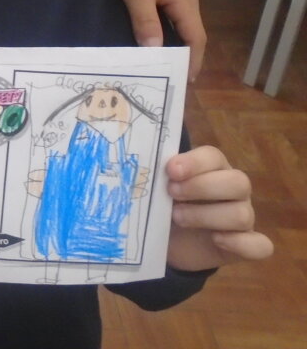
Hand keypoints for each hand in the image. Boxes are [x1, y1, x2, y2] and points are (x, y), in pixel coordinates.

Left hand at [106, 0, 206, 78]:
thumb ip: (146, 21)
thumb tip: (156, 51)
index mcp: (184, 1)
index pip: (196, 38)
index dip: (193, 60)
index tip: (184, 81)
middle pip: (190, 33)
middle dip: (184, 56)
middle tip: (170, 78)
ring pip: (180, 24)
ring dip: (174, 43)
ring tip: (161, 64)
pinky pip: (170, 14)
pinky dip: (165, 30)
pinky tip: (153, 38)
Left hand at [166, 146, 272, 271]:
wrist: (167, 241)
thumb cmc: (163, 205)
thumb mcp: (157, 190)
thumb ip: (157, 177)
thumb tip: (143, 169)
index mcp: (212, 168)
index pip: (214, 157)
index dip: (195, 162)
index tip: (170, 171)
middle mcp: (233, 190)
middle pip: (238, 181)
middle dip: (202, 187)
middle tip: (172, 193)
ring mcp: (242, 217)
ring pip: (242, 214)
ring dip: (207, 216)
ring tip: (177, 217)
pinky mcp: (245, 245)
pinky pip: (260, 246)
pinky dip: (240, 243)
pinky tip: (216, 240)